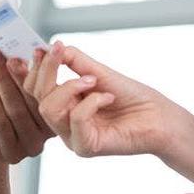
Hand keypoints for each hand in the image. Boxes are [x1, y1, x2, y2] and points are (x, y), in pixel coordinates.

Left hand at [0, 48, 54, 163]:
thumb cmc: (4, 102)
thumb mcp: (17, 88)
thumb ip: (25, 74)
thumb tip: (23, 53)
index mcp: (50, 125)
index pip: (43, 99)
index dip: (34, 74)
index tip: (23, 53)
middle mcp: (36, 143)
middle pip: (20, 108)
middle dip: (5, 77)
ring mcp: (14, 152)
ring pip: (1, 118)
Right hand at [23, 42, 183, 157]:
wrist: (158, 116)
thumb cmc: (130, 96)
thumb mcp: (98, 71)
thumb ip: (74, 60)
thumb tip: (53, 46)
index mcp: (64, 104)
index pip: (36, 88)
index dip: (35, 67)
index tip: (42, 47)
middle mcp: (64, 122)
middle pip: (38, 97)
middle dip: (47, 71)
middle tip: (60, 52)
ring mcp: (73, 136)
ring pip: (49, 109)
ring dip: (69, 86)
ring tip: (92, 80)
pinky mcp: (86, 147)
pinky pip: (75, 121)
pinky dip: (91, 102)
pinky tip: (107, 97)